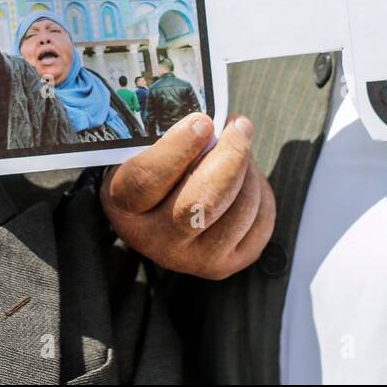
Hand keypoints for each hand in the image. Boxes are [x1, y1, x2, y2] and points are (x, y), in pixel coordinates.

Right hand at [101, 113, 274, 279]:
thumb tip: (217, 122)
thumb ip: (172, 137)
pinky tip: (247, 179)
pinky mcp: (226, 265)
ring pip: (238, 210)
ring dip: (249, 171)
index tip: (202, 120)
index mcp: (125, 205)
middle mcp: (154, 240)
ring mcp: (192, 260)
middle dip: (230, 157)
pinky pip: (260, 223)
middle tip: (238, 127)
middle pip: (201, 202)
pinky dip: (261, 193)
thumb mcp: (147, 152)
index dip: (180, 146)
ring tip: (241, 149)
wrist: (165, 216)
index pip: (149, 178)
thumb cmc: (160, 170)